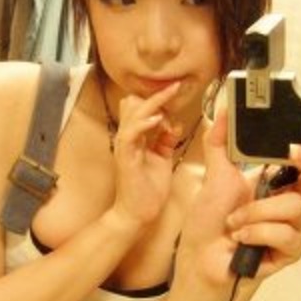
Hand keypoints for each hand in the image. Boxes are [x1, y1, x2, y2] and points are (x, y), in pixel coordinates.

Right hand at [111, 82, 180, 225]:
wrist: (137, 213)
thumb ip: (165, 142)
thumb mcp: (162, 160)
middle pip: (135, 104)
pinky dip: (143, 124)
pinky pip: (130, 134)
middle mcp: (128, 138)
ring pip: (132, 113)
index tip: (176, 87)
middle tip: (175, 88)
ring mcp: (124, 146)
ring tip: (168, 108)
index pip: (143, 108)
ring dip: (153, 107)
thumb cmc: (148, 190)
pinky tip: (157, 120)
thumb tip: (175, 125)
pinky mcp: (125, 157)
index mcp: (136, 138)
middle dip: (157, 96)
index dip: (159, 98)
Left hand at [174, 108, 300, 288]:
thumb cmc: (208, 222)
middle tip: (294, 154)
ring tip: (234, 221)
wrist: (200, 260)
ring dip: (256, 212)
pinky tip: (241, 238)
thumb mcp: (213, 176)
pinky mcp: (290, 251)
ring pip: (295, 207)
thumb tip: (223, 110)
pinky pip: (287, 235)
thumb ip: (219, 142)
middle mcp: (287, 201)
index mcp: (274, 181)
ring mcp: (292, 226)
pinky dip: (258, 233)